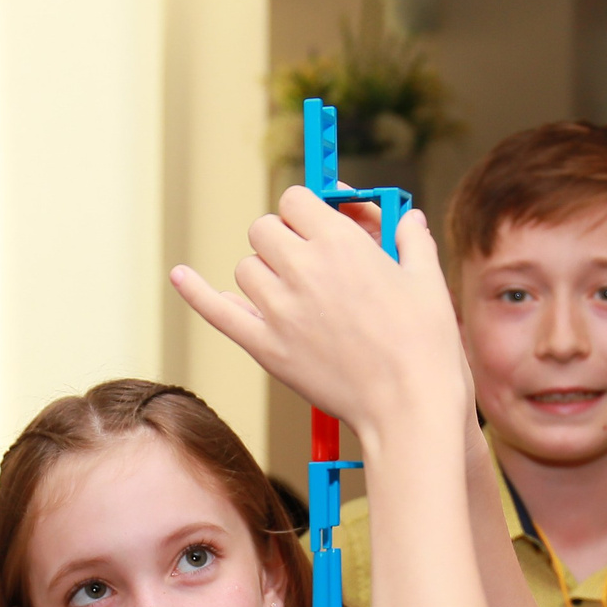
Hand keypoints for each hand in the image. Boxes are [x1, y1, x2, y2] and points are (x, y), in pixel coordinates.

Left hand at [169, 187, 467, 447]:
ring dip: (264, 272)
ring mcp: (280, 310)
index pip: (296, 199)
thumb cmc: (424, 345)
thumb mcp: (427, 279)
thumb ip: (411, 240)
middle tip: (307, 261)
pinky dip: (195, 292)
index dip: (305, 210)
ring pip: (245, 269)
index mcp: (341, 242)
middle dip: (283, 238)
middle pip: (264, 230)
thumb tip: (406, 219)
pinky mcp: (267, 347)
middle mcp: (303, 269)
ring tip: (292, 293)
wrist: (408, 406)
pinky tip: (179, 276)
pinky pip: (218, 312)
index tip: (318, 224)